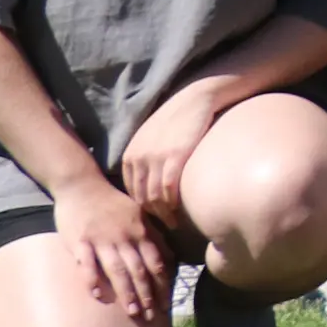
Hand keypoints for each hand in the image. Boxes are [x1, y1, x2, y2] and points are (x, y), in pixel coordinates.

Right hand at [51, 177, 174, 320]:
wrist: (82, 185)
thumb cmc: (112, 203)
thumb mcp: (139, 214)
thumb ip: (154, 235)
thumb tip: (170, 257)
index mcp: (140, 231)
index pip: (155, 262)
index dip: (161, 284)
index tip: (165, 304)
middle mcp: (123, 237)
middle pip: (138, 269)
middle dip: (146, 294)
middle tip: (150, 316)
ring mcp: (101, 239)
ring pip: (116, 269)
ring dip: (125, 292)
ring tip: (132, 311)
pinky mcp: (79, 241)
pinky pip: (87, 263)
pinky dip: (92, 279)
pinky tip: (98, 295)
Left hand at [117, 78, 223, 232]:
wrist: (196, 99)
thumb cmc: (178, 119)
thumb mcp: (153, 138)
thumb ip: (147, 158)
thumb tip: (152, 181)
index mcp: (130, 156)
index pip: (132, 192)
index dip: (143, 208)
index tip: (156, 218)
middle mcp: (138, 158)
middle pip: (141, 197)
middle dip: (152, 216)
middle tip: (165, 227)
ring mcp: (155, 158)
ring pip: (154, 197)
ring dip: (163, 213)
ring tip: (174, 224)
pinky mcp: (174, 157)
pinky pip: (168, 189)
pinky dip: (173, 203)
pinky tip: (180, 209)